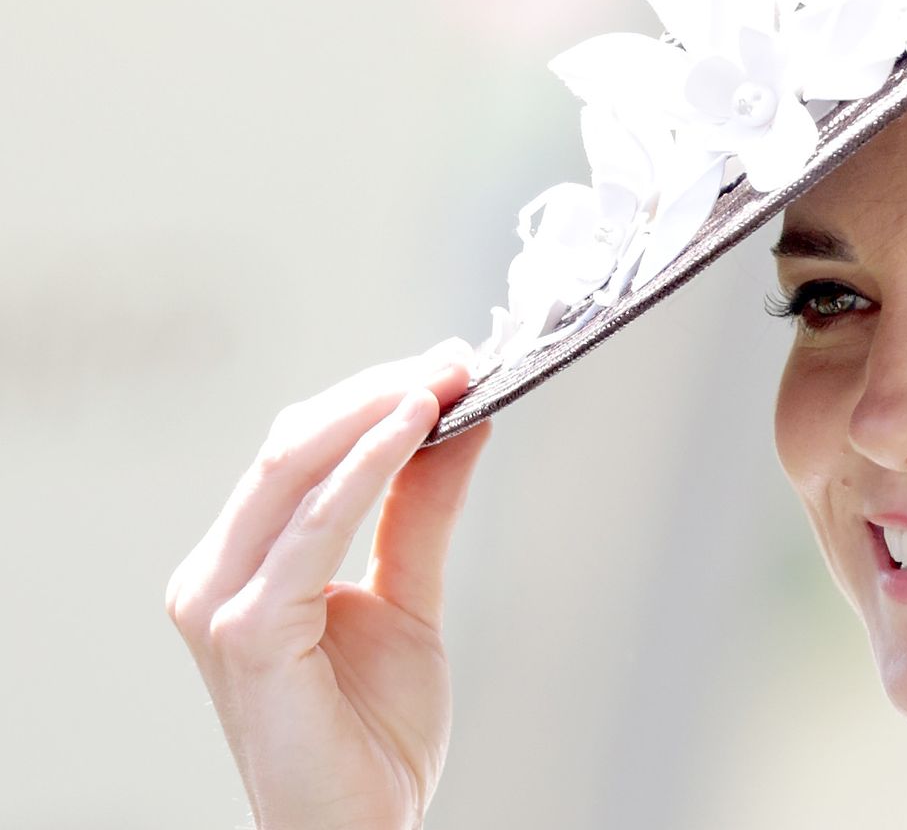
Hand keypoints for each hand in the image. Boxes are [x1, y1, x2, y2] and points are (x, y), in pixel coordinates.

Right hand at [166, 338, 491, 829]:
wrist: (362, 828)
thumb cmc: (372, 732)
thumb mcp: (409, 599)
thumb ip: (423, 515)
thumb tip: (461, 424)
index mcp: (242, 565)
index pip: (299, 451)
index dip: (373, 396)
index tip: (452, 361)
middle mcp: (214, 576)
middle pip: (290, 444)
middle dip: (379, 388)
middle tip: (459, 356)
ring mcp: (220, 603)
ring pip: (292, 468)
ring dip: (375, 411)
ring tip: (447, 376)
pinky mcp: (248, 632)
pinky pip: (312, 527)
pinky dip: (366, 466)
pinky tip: (417, 428)